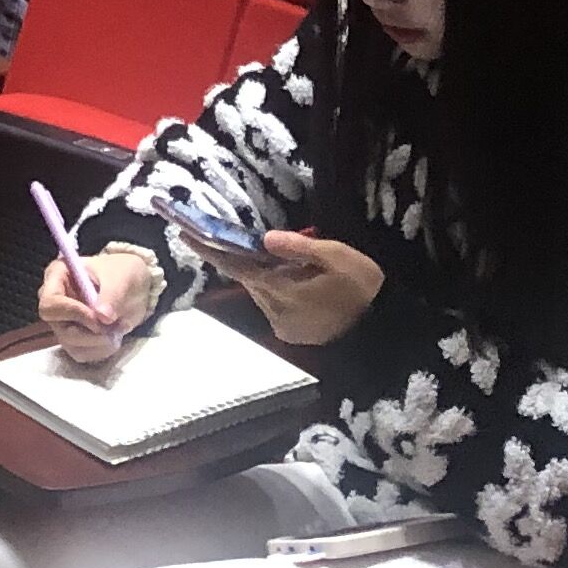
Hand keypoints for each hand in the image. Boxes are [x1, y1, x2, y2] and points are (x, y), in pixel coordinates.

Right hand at [39, 246, 159, 363]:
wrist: (132, 288)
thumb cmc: (121, 273)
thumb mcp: (120, 278)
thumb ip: (111, 295)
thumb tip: (102, 317)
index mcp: (57, 276)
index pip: (50, 303)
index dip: (72, 313)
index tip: (98, 316)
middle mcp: (55, 302)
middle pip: (60, 329)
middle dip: (90, 333)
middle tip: (114, 326)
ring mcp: (62, 323)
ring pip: (72, 345)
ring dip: (100, 343)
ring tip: (119, 327)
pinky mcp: (73, 339)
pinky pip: (82, 354)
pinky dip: (102, 350)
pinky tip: (114, 335)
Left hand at [203, 228, 385, 348]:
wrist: (383, 330)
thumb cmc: (363, 287)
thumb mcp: (337, 257)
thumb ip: (299, 247)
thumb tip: (265, 238)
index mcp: (282, 290)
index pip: (236, 267)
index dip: (210, 250)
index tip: (185, 234)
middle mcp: (274, 311)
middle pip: (248, 279)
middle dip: (242, 258)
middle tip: (237, 237)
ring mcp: (282, 326)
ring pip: (262, 292)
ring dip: (264, 275)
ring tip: (282, 259)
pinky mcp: (292, 334)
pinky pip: (274, 305)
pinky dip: (277, 290)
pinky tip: (295, 281)